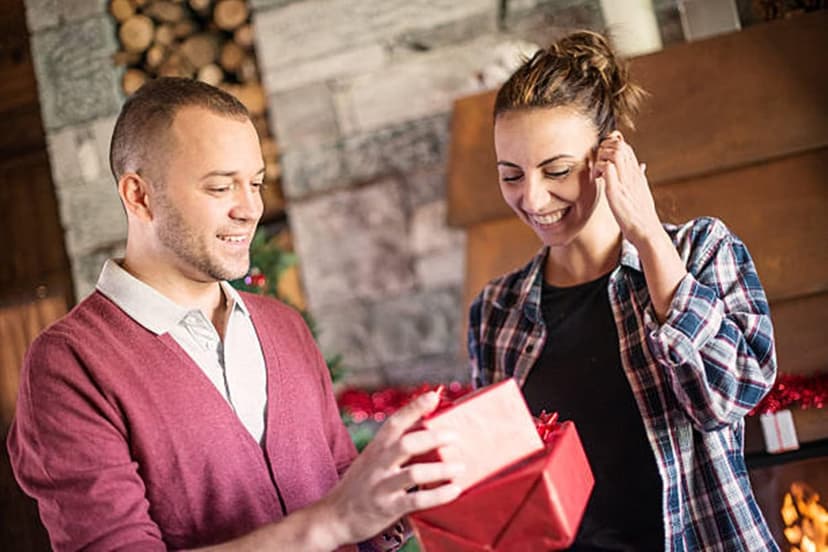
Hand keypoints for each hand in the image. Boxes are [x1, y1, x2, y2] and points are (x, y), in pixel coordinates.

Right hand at [319, 392, 463, 545]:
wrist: (334, 517)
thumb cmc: (359, 486)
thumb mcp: (370, 460)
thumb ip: (392, 448)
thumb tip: (427, 433)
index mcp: (375, 449)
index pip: (394, 422)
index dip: (413, 408)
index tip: (433, 396)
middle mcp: (378, 464)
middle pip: (406, 444)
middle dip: (433, 438)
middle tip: (455, 436)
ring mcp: (382, 486)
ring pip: (413, 473)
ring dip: (441, 469)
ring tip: (460, 467)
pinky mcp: (387, 508)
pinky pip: (416, 500)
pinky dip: (438, 495)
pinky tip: (454, 490)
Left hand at [594, 131, 662, 246]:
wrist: (646, 231)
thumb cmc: (641, 215)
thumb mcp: (642, 192)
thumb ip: (639, 177)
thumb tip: (642, 166)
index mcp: (637, 174)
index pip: (626, 148)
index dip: (613, 146)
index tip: (603, 158)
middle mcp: (633, 174)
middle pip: (621, 145)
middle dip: (605, 148)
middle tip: (598, 162)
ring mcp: (625, 182)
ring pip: (615, 153)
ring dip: (601, 156)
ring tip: (597, 170)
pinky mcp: (616, 192)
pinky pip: (607, 169)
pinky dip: (599, 168)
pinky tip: (596, 178)